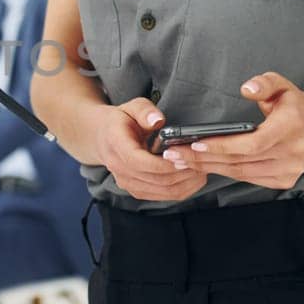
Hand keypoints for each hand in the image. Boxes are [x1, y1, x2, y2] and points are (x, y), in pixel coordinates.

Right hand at [91, 97, 206, 202]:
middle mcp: (118, 167)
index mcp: (116, 144)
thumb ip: (145, 111)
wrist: (102, 137)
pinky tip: (192, 180)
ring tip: (200, 171)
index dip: (164, 164)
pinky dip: (180, 190)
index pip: (140, 162)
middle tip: (201, 163)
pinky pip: (160, 196)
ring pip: (161, 191)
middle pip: (155, 179)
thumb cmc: (121, 120)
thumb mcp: (131, 106)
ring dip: (184, 184)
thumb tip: (157, 121)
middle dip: (181, 174)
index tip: (184, 159)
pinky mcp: (135, 190)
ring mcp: (126, 182)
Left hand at [162, 71, 303, 189]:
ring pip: (241, 173)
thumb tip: (246, 88)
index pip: (252, 143)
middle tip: (174, 154)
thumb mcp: (283, 85)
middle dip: (203, 159)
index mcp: (291, 127)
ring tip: (180, 161)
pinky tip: (202, 166)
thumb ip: (264, 82)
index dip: (222, 146)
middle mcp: (292, 153)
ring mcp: (289, 171)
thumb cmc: (296, 105)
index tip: (194, 144)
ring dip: (208, 168)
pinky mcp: (284, 181)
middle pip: (241, 161)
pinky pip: (248, 178)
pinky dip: (224, 172)